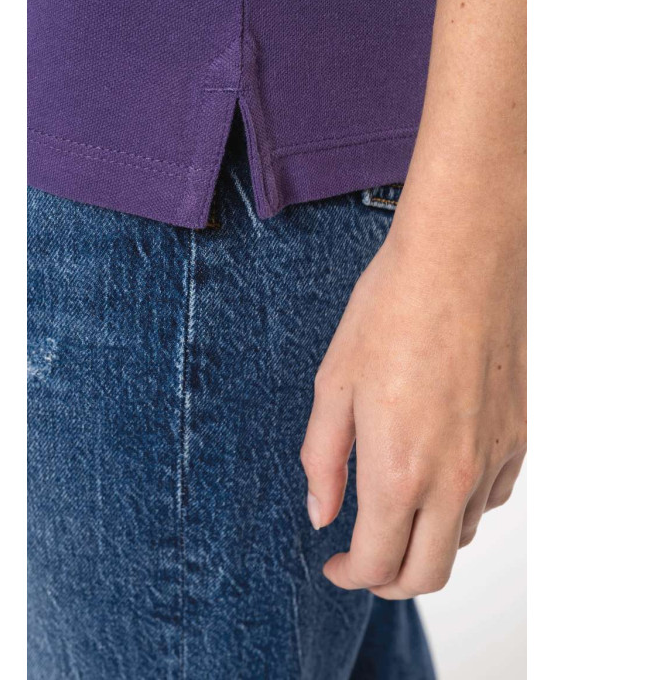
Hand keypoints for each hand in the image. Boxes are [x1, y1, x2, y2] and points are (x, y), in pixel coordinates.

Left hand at [300, 216, 525, 598]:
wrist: (459, 259)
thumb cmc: (390, 312)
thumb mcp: (334, 385)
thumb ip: (323, 460)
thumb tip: (321, 514)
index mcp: (399, 471)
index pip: (378, 563)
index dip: (349, 575)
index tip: (334, 563)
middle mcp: (454, 477)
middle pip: (428, 573)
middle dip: (389, 579)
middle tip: (363, 559)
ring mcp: (493, 458)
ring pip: (461, 537)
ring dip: (424, 541)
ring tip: (395, 508)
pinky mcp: (517, 434)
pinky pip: (491, 497)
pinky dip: (461, 506)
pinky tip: (438, 474)